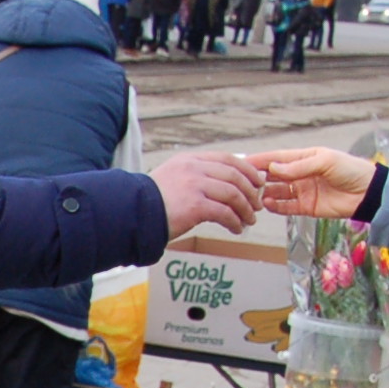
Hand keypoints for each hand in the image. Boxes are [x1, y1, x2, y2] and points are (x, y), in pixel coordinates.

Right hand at [148, 151, 265, 236]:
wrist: (131, 214)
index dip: (247, 170)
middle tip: (257, 205)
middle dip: (251, 191)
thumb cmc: (150, 202)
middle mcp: (193, 169)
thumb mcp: (173, 178)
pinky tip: (236, 229)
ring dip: (245, 209)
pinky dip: (235, 222)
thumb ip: (195, 177)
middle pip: (234, 176)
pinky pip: (225, 213)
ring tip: (249, 220)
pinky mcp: (195, 206)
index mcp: (189, 160)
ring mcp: (194, 186)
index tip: (257, 181)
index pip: (227, 159)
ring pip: (233, 194)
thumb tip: (221, 187)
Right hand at [253, 147, 374, 217]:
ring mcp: (302, 191)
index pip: (276, 158)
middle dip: (259, 178)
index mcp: (304, 158)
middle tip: (244, 183)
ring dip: (265, 194)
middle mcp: (300, 174)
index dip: (260, 160)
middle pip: (273, 176)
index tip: (242, 162)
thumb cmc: (350, 170)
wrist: (368, 193)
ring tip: (254, 196)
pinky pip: (286, 207)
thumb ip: (298, 166)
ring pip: (277, 192)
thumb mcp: (325, 162)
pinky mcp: (306, 207)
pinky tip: (267, 205)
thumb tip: (273, 168)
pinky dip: (275, 206)